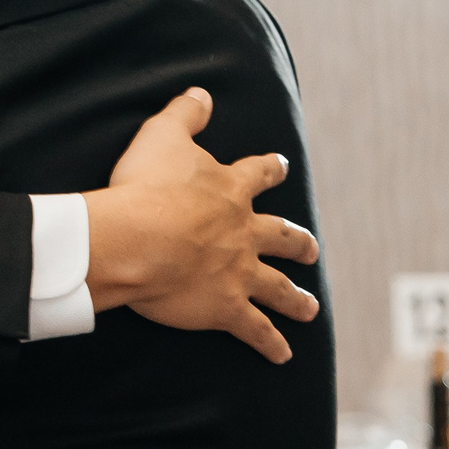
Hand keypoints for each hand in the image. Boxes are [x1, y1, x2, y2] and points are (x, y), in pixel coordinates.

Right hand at [83, 89, 319, 362]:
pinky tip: (284, 356)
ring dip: (296, 299)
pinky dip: (271, 344)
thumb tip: (202, 93)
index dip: (270, 169)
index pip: (259, 174)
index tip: (280, 166)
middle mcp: (245, 232)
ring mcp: (240, 272)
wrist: (138, 240)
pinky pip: (256, 330)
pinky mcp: (227, 307)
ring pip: (279, 288)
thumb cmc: (145, 187)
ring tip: (310, 308)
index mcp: (231, 191)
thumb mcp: (162, 135)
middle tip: (311, 249)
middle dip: (299, 243)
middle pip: (283, 237)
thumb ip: (185, 113)